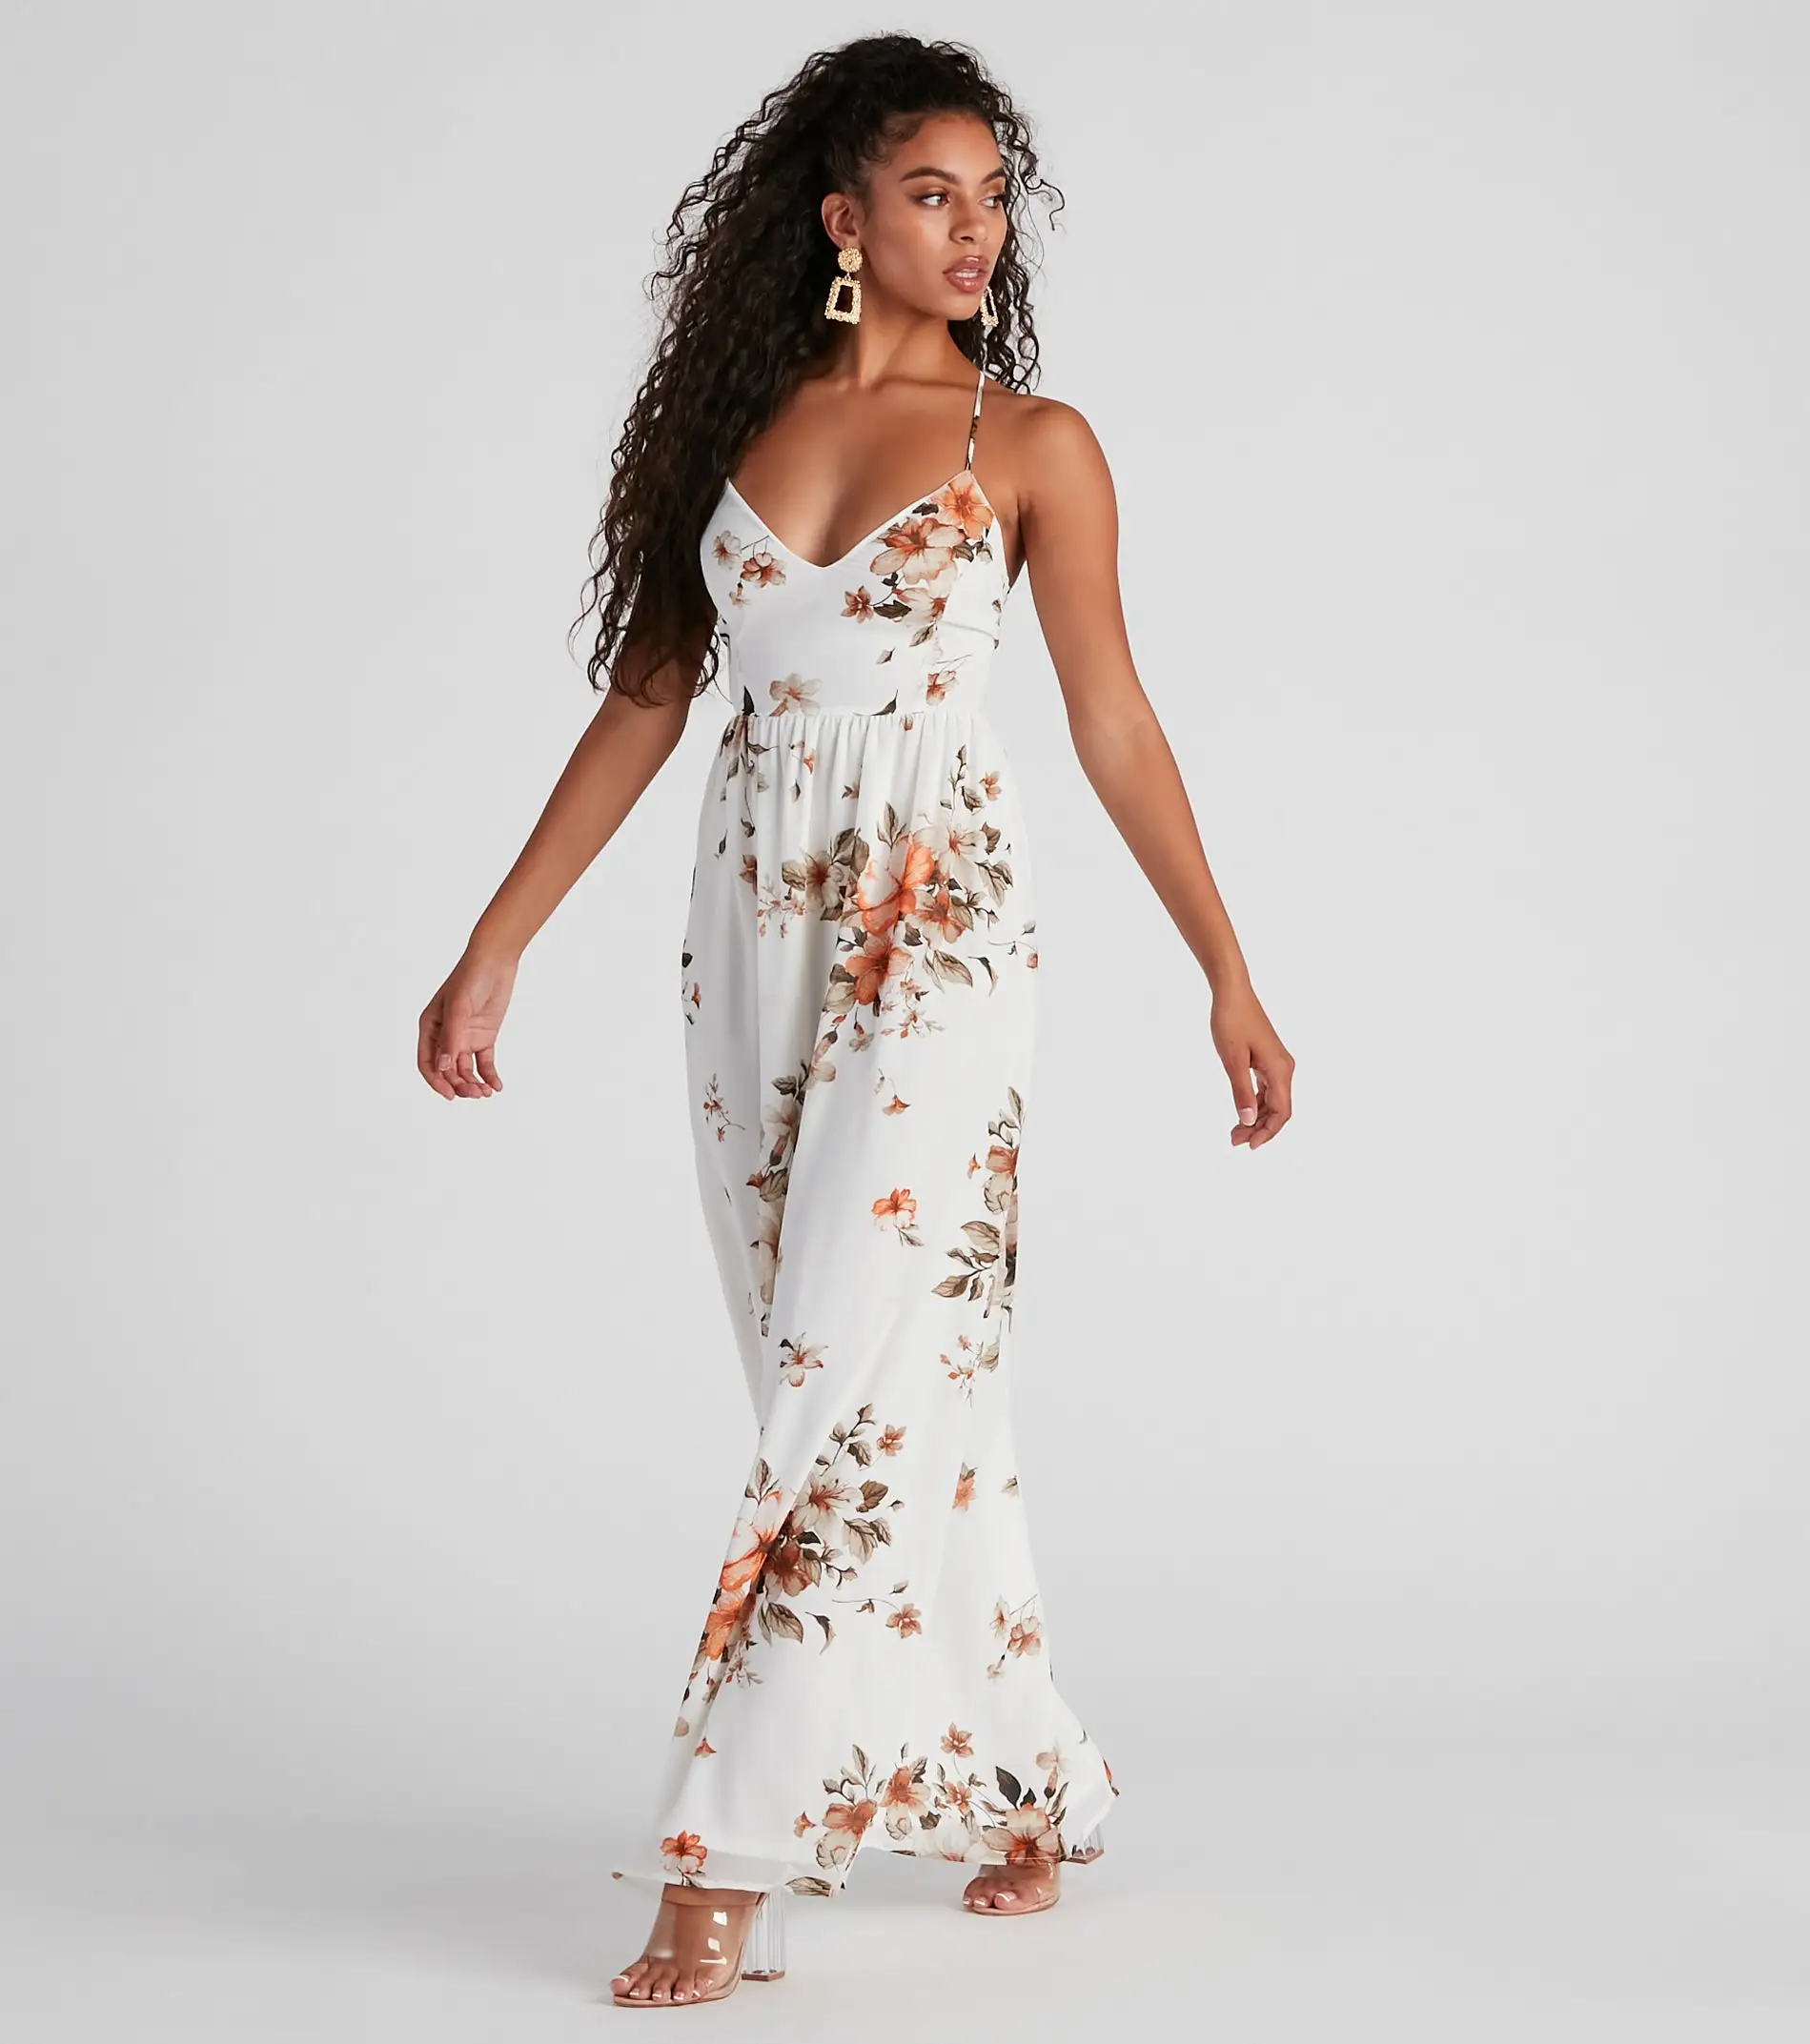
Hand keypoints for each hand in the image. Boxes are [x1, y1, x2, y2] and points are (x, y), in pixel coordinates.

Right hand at [417, 945, 518, 1099]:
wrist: (495, 961)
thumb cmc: (470, 978)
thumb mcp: (458, 1008)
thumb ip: (451, 1038)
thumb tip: (443, 1067)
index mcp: (430, 1027)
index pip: (428, 1063)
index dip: (436, 1081)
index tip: (450, 1094)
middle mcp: (445, 1035)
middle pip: (448, 1070)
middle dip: (459, 1084)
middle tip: (475, 1094)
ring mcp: (465, 1037)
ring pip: (465, 1069)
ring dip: (474, 1083)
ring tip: (486, 1093)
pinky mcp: (483, 1037)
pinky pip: (484, 1062)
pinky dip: (489, 1075)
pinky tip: (496, 1086)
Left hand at [1210, 982, 1293, 1149]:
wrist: (1232, 992)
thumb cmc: (1231, 1021)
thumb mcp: (1232, 1060)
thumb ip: (1242, 1092)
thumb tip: (1249, 1121)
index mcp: (1279, 1070)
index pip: (1282, 1112)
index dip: (1268, 1132)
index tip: (1249, 1146)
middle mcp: (1284, 1068)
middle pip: (1279, 1109)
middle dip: (1259, 1128)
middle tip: (1234, 1141)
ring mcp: (1277, 1063)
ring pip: (1273, 1101)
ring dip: (1257, 1118)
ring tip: (1235, 1132)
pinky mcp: (1268, 1059)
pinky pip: (1267, 1089)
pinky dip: (1256, 1103)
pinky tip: (1242, 1112)